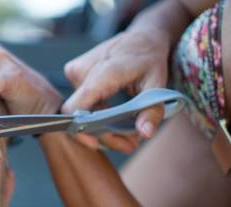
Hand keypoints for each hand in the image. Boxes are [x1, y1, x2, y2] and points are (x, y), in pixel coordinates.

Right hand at [62, 28, 169, 151]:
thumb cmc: (149, 58)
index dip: (79, 130)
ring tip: (126, 132)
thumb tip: (145, 134)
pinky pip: (81, 101)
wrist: (142, 36)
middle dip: (102, 134)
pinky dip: (96, 113)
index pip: (74, 109)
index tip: (95, 144)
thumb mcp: (158, 84)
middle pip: (80, 115)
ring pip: (81, 110)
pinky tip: (113, 115)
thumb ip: (151, 110)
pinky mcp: (75, 74)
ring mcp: (76, 72)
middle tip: (128, 144)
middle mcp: (82, 72)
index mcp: (101, 73)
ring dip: (100, 125)